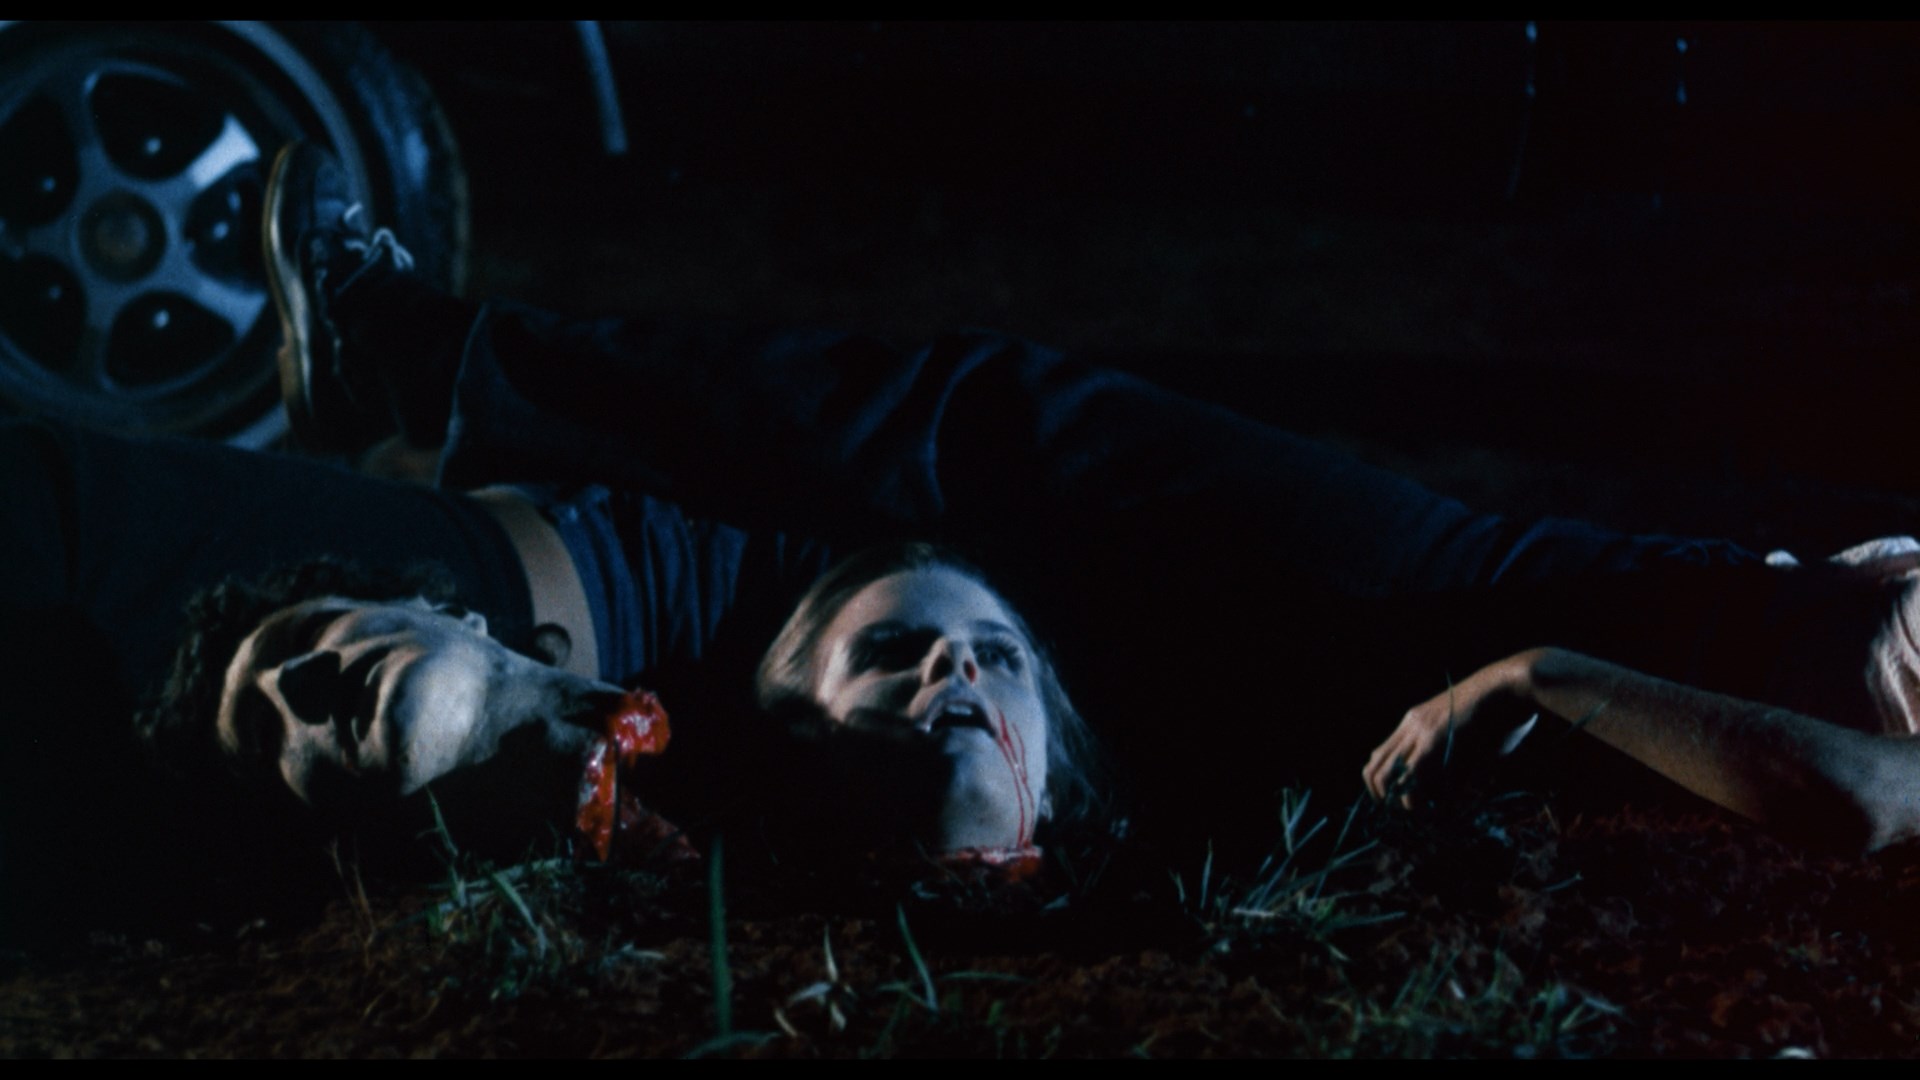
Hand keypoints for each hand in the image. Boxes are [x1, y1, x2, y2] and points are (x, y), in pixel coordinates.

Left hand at [1363, 649, 1544, 805]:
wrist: (1513, 686)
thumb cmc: (1501, 713)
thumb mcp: (1470, 740)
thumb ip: (1455, 769)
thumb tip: (1446, 801)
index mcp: (1415, 722)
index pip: (1379, 757)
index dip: (1382, 786)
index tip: (1400, 804)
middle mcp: (1411, 725)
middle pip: (1374, 768)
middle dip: (1383, 798)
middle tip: (1406, 815)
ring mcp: (1420, 730)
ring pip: (1387, 774)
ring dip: (1397, 801)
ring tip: (1419, 813)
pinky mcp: (1435, 738)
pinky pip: (1413, 773)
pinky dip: (1416, 797)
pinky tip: (1431, 807)